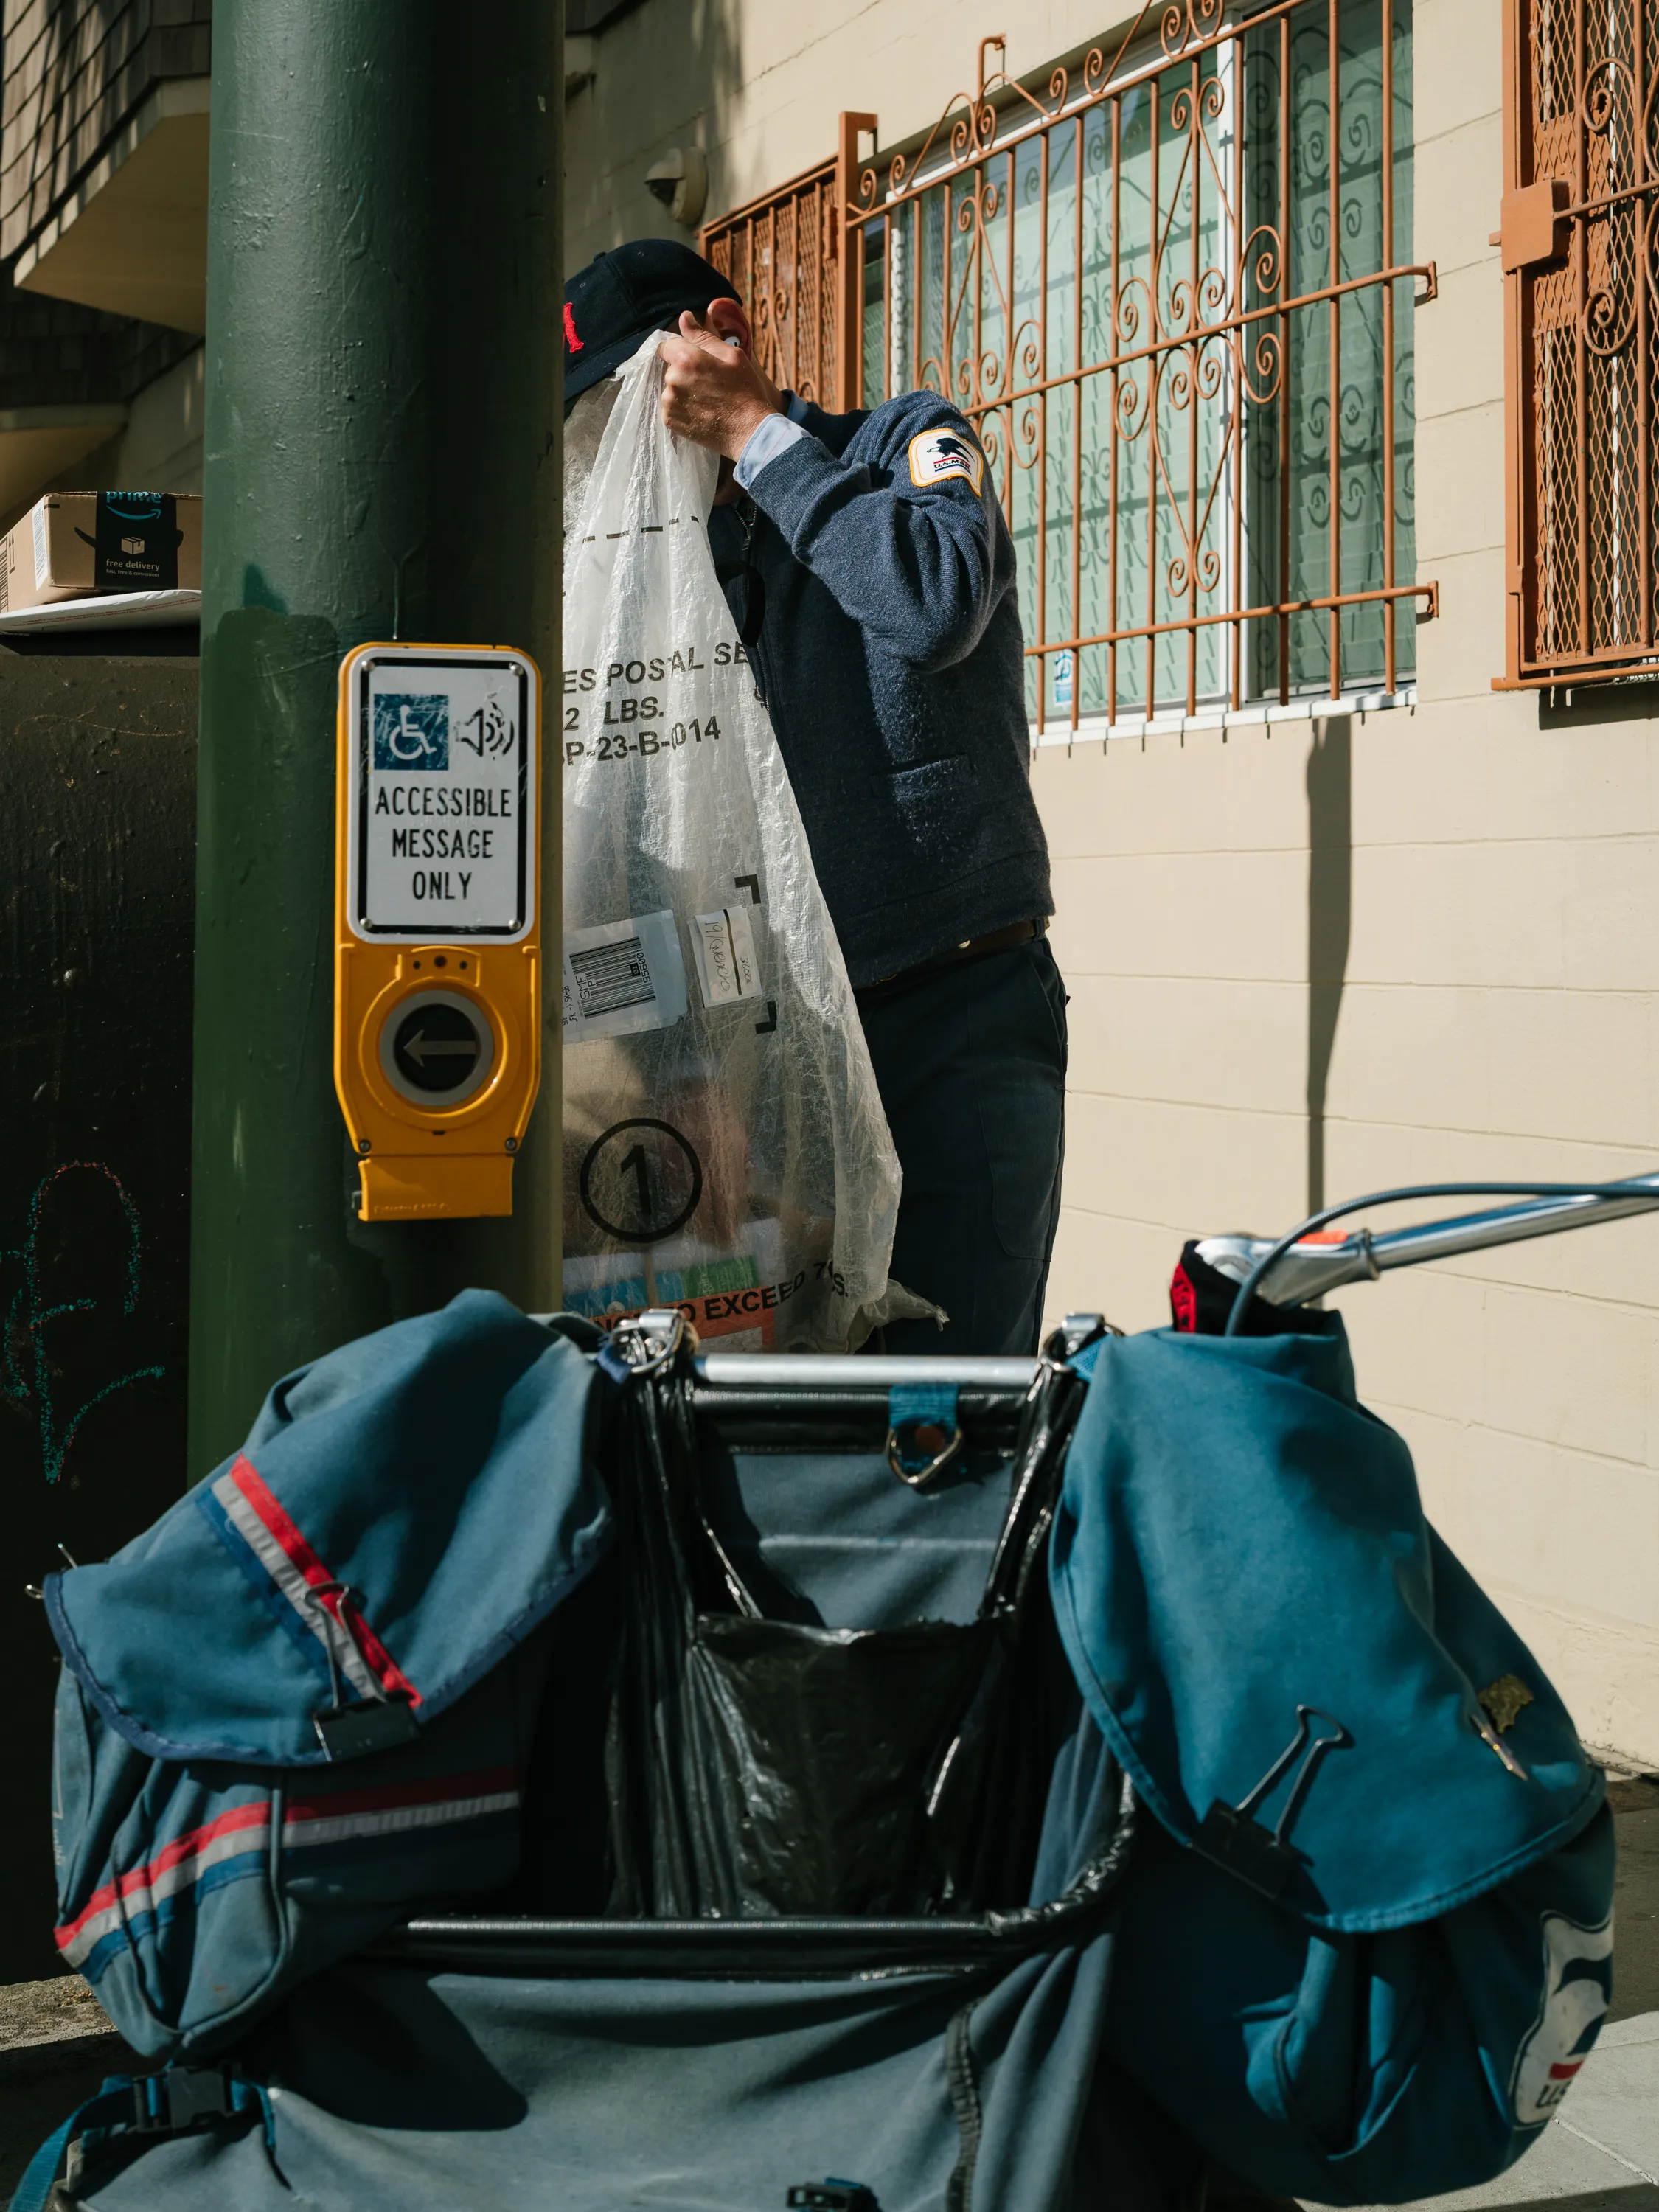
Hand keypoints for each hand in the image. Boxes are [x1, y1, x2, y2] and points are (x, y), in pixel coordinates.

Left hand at [659, 311, 782, 462]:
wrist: (749, 431)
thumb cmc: (745, 390)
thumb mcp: (731, 355)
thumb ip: (702, 335)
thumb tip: (684, 317)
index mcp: (685, 358)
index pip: (665, 346)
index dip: (680, 350)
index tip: (695, 361)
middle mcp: (672, 379)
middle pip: (669, 368)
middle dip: (684, 372)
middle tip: (709, 383)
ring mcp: (669, 402)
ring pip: (670, 388)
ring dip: (683, 390)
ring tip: (706, 400)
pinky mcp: (669, 421)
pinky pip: (670, 407)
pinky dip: (682, 408)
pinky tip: (701, 411)